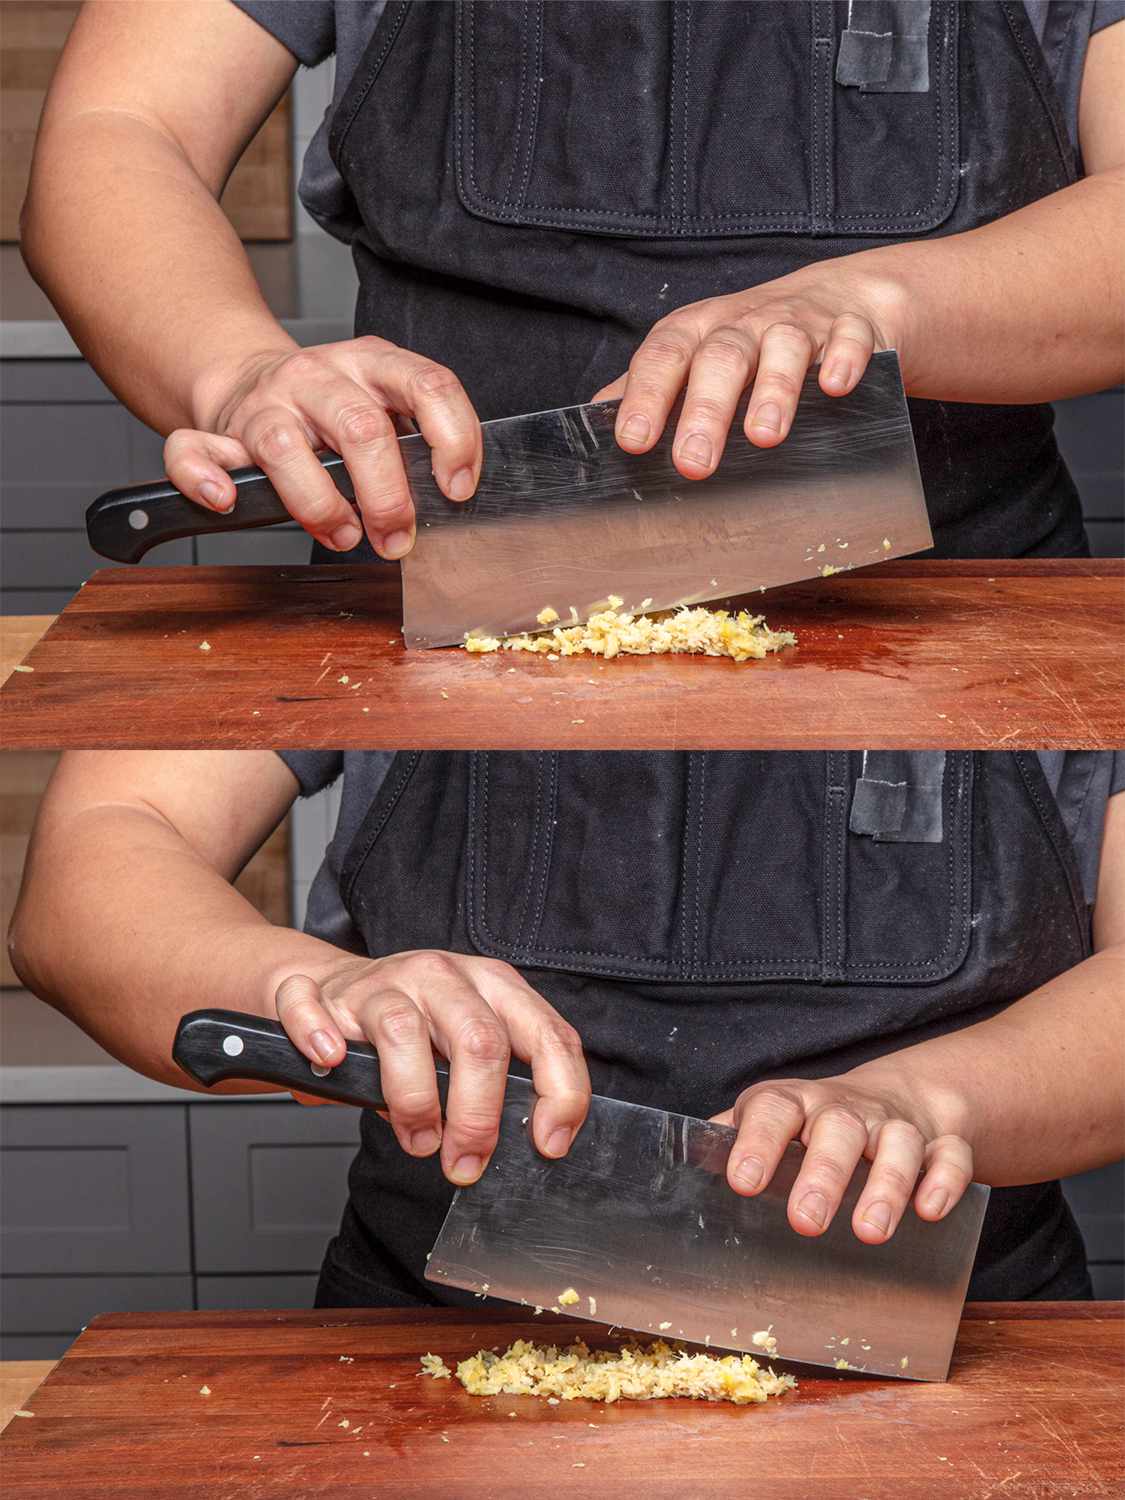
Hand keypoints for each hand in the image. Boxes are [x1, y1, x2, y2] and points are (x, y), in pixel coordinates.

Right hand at [163, 338, 482, 558]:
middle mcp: (319, 375)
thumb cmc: (330, 409)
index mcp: (372, 363)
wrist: (249, 380)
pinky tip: (225, 500)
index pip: (428, 385)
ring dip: (319, 505)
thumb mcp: (384, 405)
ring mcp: (267, 402)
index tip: (456, 490)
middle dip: (386, 497)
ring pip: (284, 446)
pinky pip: (195, 450)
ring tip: (342, 535)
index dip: (452, 439)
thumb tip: (450, 494)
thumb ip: (417, 440)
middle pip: (361, 427)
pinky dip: (205, 480)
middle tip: (395, 538)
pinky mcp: (218, 430)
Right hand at [273, 949, 589, 1185]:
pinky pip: (316, 1009)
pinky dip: (320, 1036)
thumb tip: (530, 1141)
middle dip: (478, 1117)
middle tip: (466, 1162)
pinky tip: (332, 1060)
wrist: (335, 988)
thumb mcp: (467, 1043)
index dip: (559, 1091)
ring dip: (413, 1102)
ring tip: (417, 1139)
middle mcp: (445, 976)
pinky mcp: (331, 993)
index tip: (550, 1142)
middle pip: (479, 1041)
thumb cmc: (412, 1028)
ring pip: (405, 1033)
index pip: (547, 1034)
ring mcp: (386, 981)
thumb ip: (498, 1082)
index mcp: (493, 986)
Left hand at [594, 264, 904, 477]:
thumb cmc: (752, 341)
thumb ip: (649, 387)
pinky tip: (835, 386)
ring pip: (782, 347)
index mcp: (697, 333)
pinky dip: (843, 360)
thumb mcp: (695, 355)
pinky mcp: (850, 330)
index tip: (632, 442)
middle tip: (694, 463)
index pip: (663, 359)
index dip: (645, 398)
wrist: (840, 301)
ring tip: (764, 437)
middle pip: (719, 358)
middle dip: (705, 411)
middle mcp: (743, 324)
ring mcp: (798, 324)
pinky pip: (849, 340)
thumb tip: (590, 423)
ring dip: (773, 390)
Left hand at [713, 1071, 971, 1244]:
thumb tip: (680, 1168)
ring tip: (869, 1231)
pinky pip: (950, 1156)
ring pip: (898, 1143)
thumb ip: (729, 1143)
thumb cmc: (812, 1125)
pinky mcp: (939, 1144)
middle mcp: (845, 1111)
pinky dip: (944, 1181)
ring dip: (887, 1185)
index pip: (773, 1110)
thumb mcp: (768, 1125)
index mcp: (794, 1104)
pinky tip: (930, 1212)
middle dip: (823, 1174)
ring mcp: (895, 1126)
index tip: (743, 1183)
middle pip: (838, 1129)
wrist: (895, 1097)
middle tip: (806, 1221)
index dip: (757, 1142)